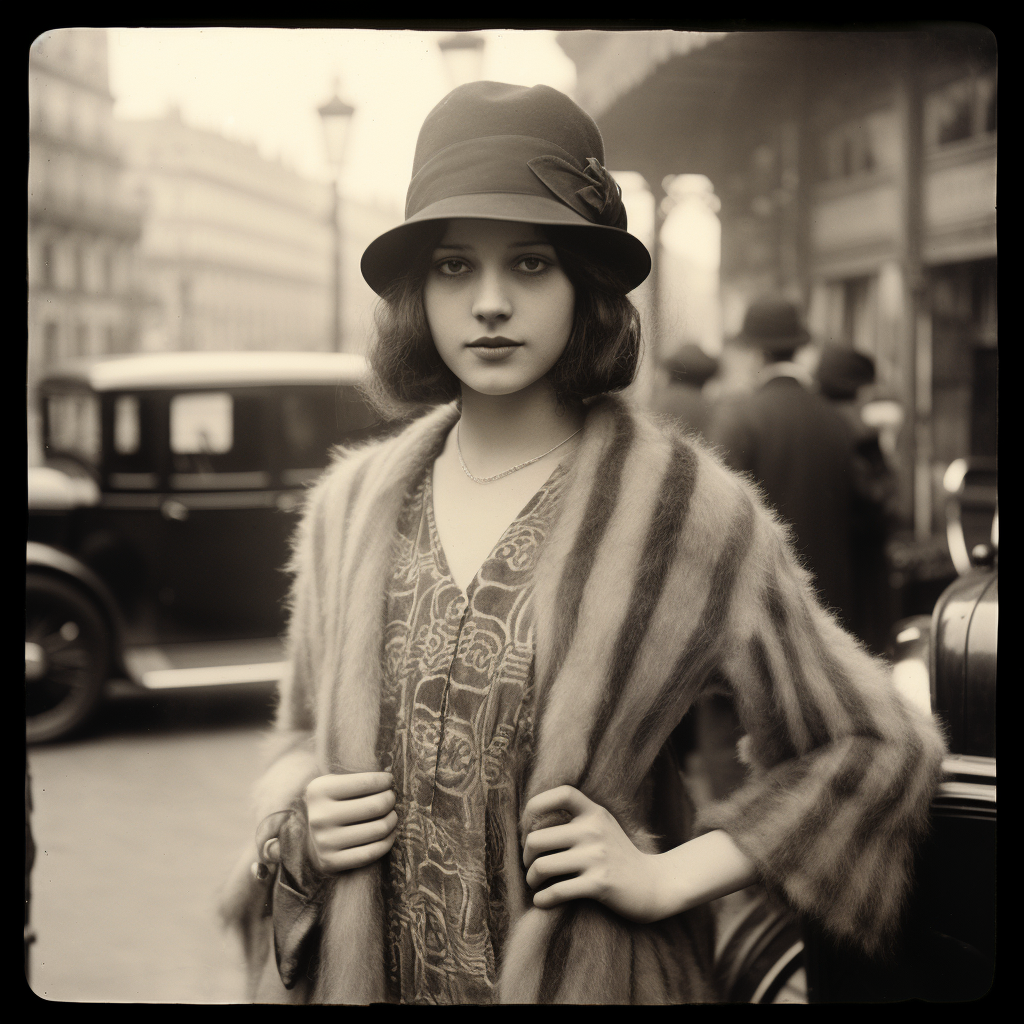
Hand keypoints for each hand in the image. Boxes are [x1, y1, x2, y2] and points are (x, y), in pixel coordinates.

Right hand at [303, 772, 398, 874]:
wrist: (312, 839)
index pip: (366, 782)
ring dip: (392, 820)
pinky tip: (389, 834)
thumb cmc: (334, 804)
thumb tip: (389, 780)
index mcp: (319, 790)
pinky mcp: (330, 862)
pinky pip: (371, 853)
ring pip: (378, 829)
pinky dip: (387, 842)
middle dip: (390, 800)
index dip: (384, 780)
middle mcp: (319, 816)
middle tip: (391, 799)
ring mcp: (324, 841)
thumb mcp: (336, 784)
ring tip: (391, 815)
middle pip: (376, 805)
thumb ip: (357, 779)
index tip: (388, 781)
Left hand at [522, 786, 667, 923]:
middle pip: (536, 838)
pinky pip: (557, 891)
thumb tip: (530, 825)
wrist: (654, 885)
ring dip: (531, 879)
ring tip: (535, 883)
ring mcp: (597, 857)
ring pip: (542, 867)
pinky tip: (541, 900)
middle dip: (525, 856)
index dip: (536, 805)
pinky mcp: (600, 884)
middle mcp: (594, 831)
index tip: (528, 826)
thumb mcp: (602, 827)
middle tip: (529, 865)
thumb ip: (576, 819)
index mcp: (594, 813)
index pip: (562, 794)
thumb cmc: (618, 855)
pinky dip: (542, 899)